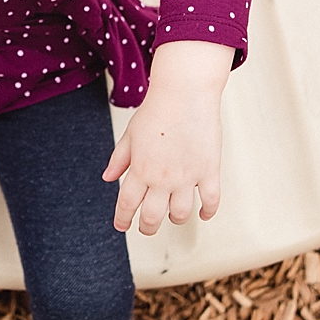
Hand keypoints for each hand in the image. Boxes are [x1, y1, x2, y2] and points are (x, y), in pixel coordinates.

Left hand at [126, 52, 230, 250]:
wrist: (185, 92)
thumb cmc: (158, 109)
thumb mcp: (131, 134)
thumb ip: (119, 159)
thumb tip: (108, 177)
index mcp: (140, 170)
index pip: (127, 205)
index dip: (123, 220)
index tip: (122, 225)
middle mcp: (162, 179)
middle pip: (152, 218)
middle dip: (147, 228)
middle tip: (147, 228)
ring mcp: (187, 177)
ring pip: (180, 214)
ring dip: (175, 219)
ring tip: (173, 216)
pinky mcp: (209, 170)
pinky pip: (211, 201)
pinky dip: (208, 212)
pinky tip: (204, 214)